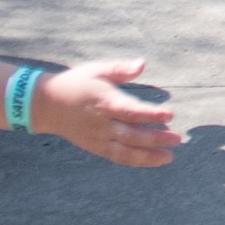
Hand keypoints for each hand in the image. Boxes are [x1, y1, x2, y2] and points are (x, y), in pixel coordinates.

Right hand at [34, 60, 180, 166]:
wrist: (47, 105)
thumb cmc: (75, 84)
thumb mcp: (96, 70)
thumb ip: (120, 69)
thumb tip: (142, 64)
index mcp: (103, 101)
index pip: (131, 111)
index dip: (151, 114)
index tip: (169, 115)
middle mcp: (102, 123)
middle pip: (133, 134)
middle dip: (157, 138)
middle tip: (177, 138)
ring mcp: (98, 138)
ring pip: (127, 151)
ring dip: (149, 155)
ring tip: (169, 156)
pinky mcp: (96, 147)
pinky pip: (118, 157)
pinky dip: (136, 161)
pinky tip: (153, 160)